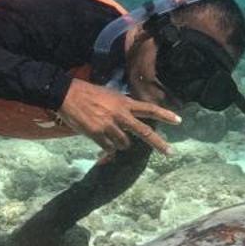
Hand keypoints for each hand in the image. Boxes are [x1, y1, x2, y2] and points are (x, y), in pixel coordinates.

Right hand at [55, 78, 180, 155]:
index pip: (149, 108)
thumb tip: (127, 120)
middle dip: (158, 143)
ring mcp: (109, 125)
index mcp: (124, 102)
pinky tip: (101, 143)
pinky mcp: (97, 133)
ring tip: (111, 137)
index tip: (179, 121)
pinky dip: (107, 149)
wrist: (66, 94)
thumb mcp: (109, 96)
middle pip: (144, 131)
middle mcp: (120, 114)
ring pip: (124, 144)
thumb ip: (121, 107)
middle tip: (169, 153)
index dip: (164, 114)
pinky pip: (108, 148)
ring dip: (120, 144)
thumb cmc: (87, 93)